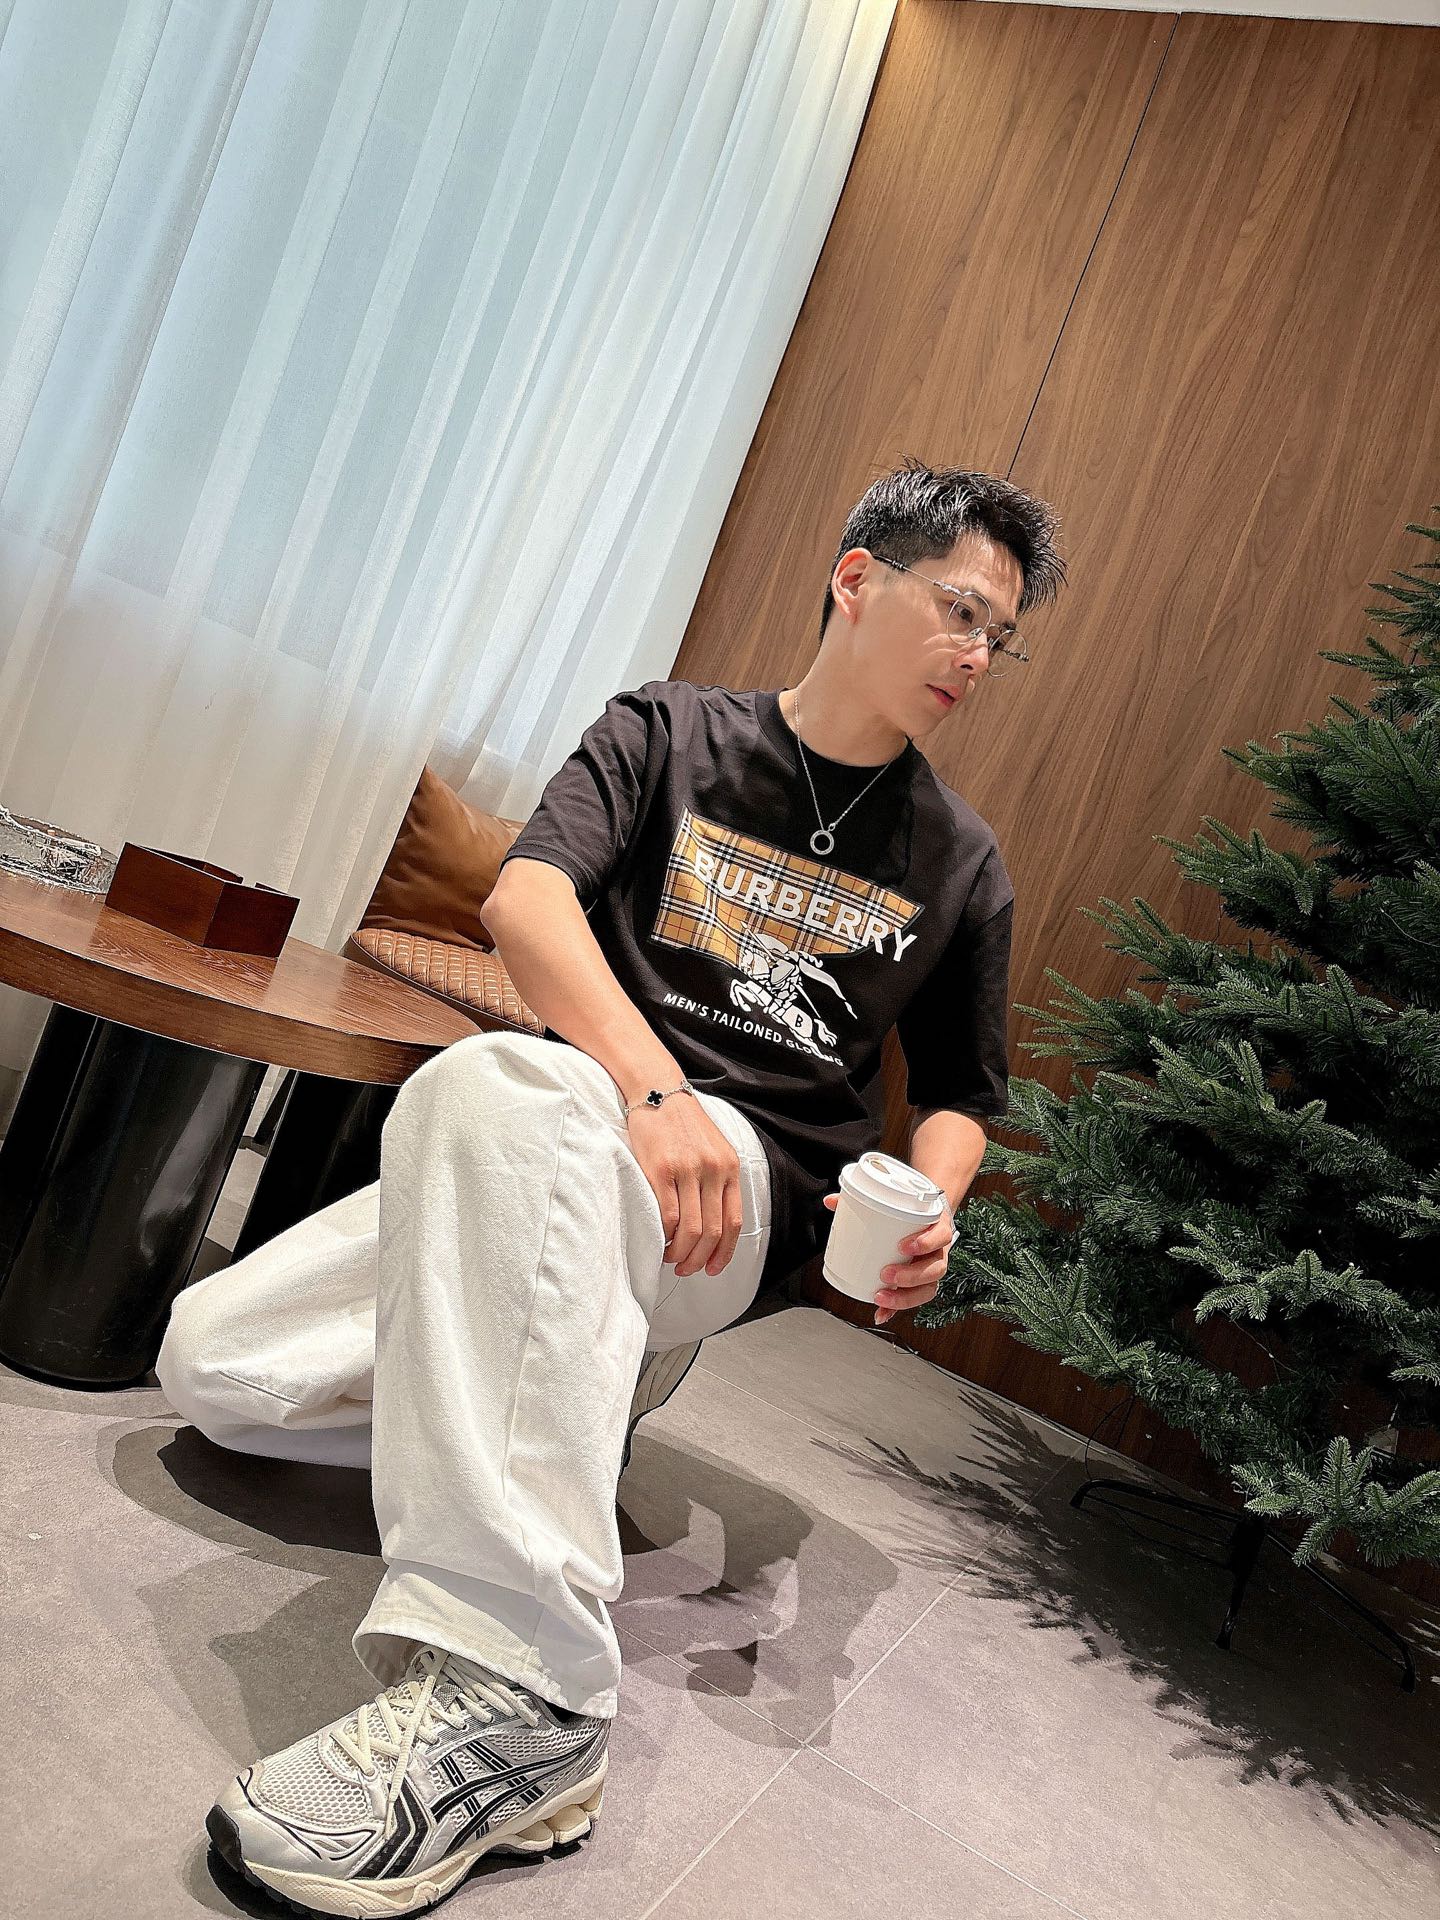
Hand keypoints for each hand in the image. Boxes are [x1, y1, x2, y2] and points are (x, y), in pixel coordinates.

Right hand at [626, 1094, 746, 1277]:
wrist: (657, 1091)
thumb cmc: (682, 1123)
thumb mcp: (712, 1149)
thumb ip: (717, 1181)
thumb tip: (711, 1224)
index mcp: (730, 1167)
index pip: (733, 1222)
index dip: (724, 1252)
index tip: (713, 1268)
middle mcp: (713, 1169)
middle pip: (712, 1230)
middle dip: (700, 1259)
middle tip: (687, 1268)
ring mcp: (688, 1169)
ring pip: (691, 1228)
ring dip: (681, 1252)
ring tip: (671, 1258)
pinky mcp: (661, 1169)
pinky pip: (668, 1215)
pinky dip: (665, 1235)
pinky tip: (660, 1240)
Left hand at [822, 1192, 954, 1325]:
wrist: (928, 1216)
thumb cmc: (913, 1212)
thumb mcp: (898, 1202)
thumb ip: (863, 1200)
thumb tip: (830, 1201)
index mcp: (936, 1227)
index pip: (941, 1236)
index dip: (925, 1243)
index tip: (903, 1246)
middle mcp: (938, 1251)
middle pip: (935, 1269)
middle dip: (911, 1275)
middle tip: (887, 1273)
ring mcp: (931, 1268)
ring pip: (929, 1288)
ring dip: (905, 1295)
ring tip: (882, 1295)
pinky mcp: (920, 1283)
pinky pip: (913, 1300)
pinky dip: (896, 1309)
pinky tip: (881, 1313)